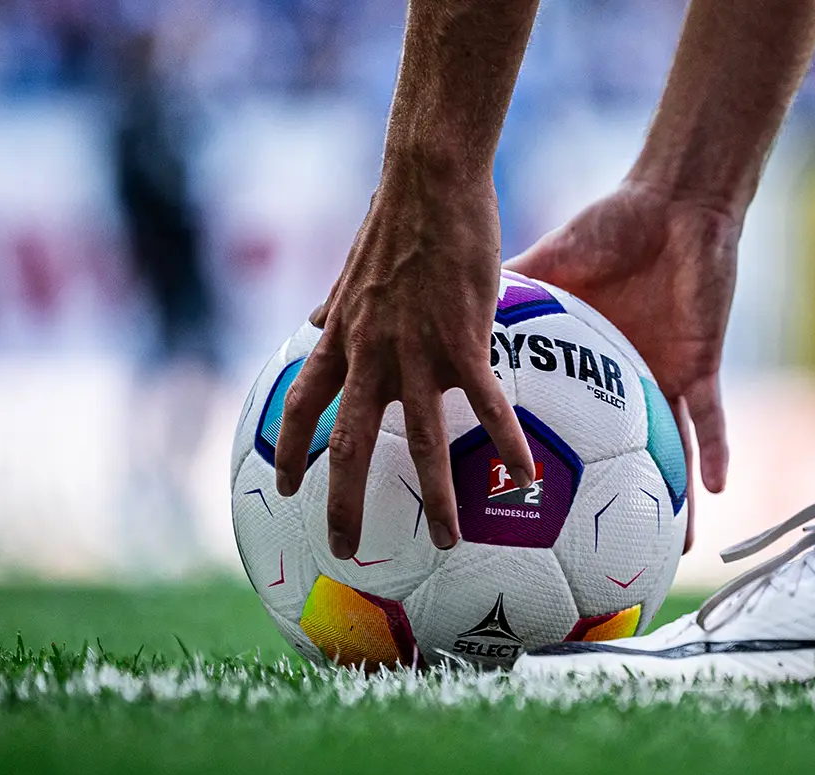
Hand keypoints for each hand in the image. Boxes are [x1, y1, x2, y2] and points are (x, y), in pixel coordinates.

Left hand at [275, 175, 536, 559]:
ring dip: (436, 499)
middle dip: (344, 504)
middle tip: (346, 551)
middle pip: (348, 445)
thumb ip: (333, 303)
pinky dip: (507, 443)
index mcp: (340, 339)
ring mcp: (415, 353)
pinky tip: (526, 476)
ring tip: (450, 543)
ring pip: (422, 442)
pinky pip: (488, 406)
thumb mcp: (351, 267)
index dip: (291, 450)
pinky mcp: (463, 342)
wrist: (429, 182)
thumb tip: (311, 318)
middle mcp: (370, 356)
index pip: (300, 406)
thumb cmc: (395, 216)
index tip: (288, 487)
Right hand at [505, 180, 739, 550]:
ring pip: (671, 455)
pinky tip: (719, 489)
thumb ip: (506, 298)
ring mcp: (664, 379)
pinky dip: (717, 451)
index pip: (559, 425)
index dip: (539, 461)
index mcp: (585, 369)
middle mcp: (623, 387)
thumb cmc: (609, 229)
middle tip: (596, 555)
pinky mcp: (698, 365)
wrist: (669, 206)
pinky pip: (710, 418)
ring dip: (673, 501)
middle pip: (616, 462)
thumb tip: (442, 316)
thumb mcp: (547, 270)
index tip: (516, 498)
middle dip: (610, 509)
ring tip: (673, 552)